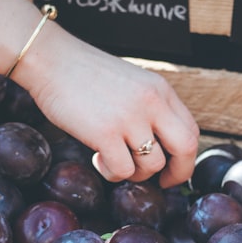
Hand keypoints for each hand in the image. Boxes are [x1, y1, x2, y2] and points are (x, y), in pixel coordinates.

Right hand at [12, 21, 199, 189]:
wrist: (49, 60)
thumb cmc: (83, 74)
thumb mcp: (129, 84)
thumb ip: (148, 108)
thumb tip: (159, 146)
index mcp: (160, 90)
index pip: (191, 130)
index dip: (186, 157)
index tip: (172, 169)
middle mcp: (151, 102)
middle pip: (185, 148)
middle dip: (177, 173)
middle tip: (161, 183)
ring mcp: (129, 118)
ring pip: (152, 165)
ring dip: (134, 173)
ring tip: (113, 159)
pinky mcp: (105, 133)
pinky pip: (122, 170)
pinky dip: (111, 173)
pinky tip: (98, 159)